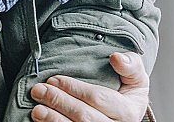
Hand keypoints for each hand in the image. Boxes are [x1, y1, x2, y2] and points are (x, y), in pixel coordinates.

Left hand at [30, 52, 148, 121]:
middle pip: (84, 118)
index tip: (54, 78)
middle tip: (38, 90)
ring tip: (36, 110)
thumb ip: (130, 65)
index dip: (74, 89)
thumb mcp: (136, 76)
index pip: (98, 99)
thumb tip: (116, 58)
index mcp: (128, 112)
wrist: (129, 112)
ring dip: (53, 121)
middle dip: (59, 103)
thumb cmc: (129, 91)